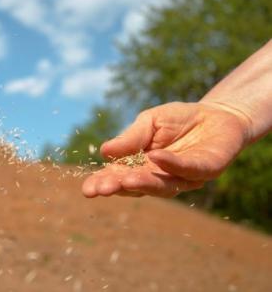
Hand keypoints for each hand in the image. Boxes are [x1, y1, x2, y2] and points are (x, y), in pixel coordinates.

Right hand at [82, 102, 250, 197]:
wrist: (216, 114)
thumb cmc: (178, 120)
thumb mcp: (149, 122)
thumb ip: (130, 138)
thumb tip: (104, 151)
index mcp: (140, 166)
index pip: (118, 178)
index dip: (103, 183)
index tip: (87, 189)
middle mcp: (159, 177)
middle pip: (137, 187)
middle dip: (119, 187)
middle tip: (102, 189)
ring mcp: (182, 177)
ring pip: (162, 186)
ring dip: (143, 183)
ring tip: (125, 180)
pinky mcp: (205, 170)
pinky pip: (187, 169)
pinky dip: (171, 164)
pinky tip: (155, 157)